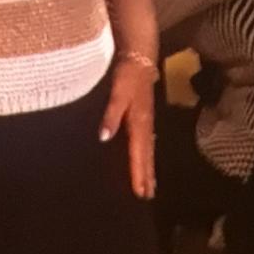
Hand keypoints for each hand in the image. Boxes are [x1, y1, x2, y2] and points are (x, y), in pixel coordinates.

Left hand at [99, 60, 156, 199]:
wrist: (140, 58)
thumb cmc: (127, 75)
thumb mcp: (118, 93)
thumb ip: (111, 115)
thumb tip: (104, 137)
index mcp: (139, 122)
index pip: (138, 153)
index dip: (138, 173)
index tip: (139, 191)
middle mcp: (146, 125)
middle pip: (147, 155)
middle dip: (147, 176)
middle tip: (147, 195)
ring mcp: (147, 121)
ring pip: (149, 150)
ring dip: (149, 168)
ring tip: (150, 186)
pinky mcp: (145, 117)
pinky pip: (147, 142)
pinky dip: (147, 155)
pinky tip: (146, 159)